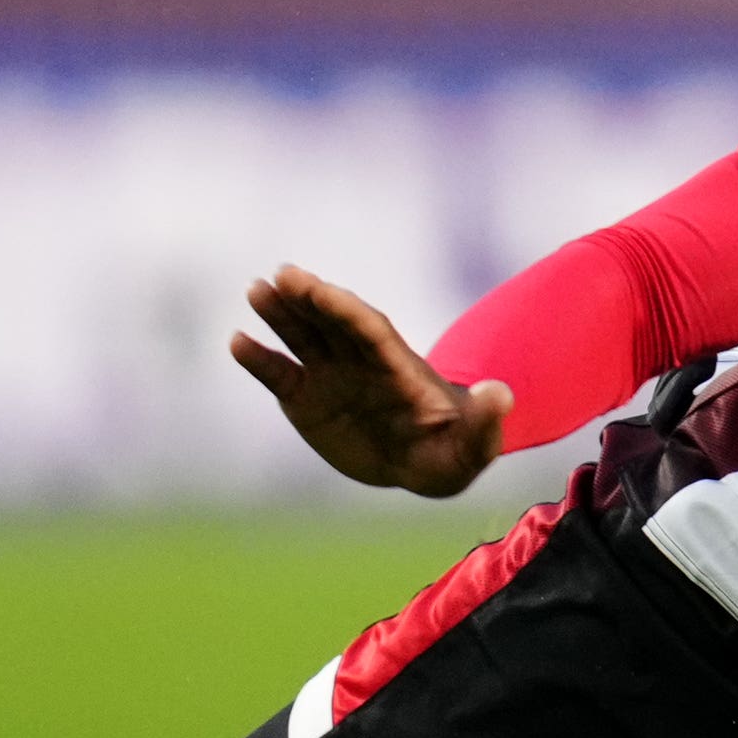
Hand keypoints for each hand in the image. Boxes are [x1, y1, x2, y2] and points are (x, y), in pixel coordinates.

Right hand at [228, 263, 510, 499]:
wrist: (423, 461)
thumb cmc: (452, 450)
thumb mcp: (474, 445)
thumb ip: (485, 420)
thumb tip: (501, 393)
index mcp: (398, 366)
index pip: (370, 330)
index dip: (345, 309)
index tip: (321, 290)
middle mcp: (361, 361)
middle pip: (333, 322)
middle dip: (310, 299)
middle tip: (282, 276)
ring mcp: (331, 376)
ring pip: (303, 337)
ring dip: (280, 314)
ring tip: (256, 290)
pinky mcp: (307, 398)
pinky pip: (280, 374)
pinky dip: (259, 359)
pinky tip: (236, 342)